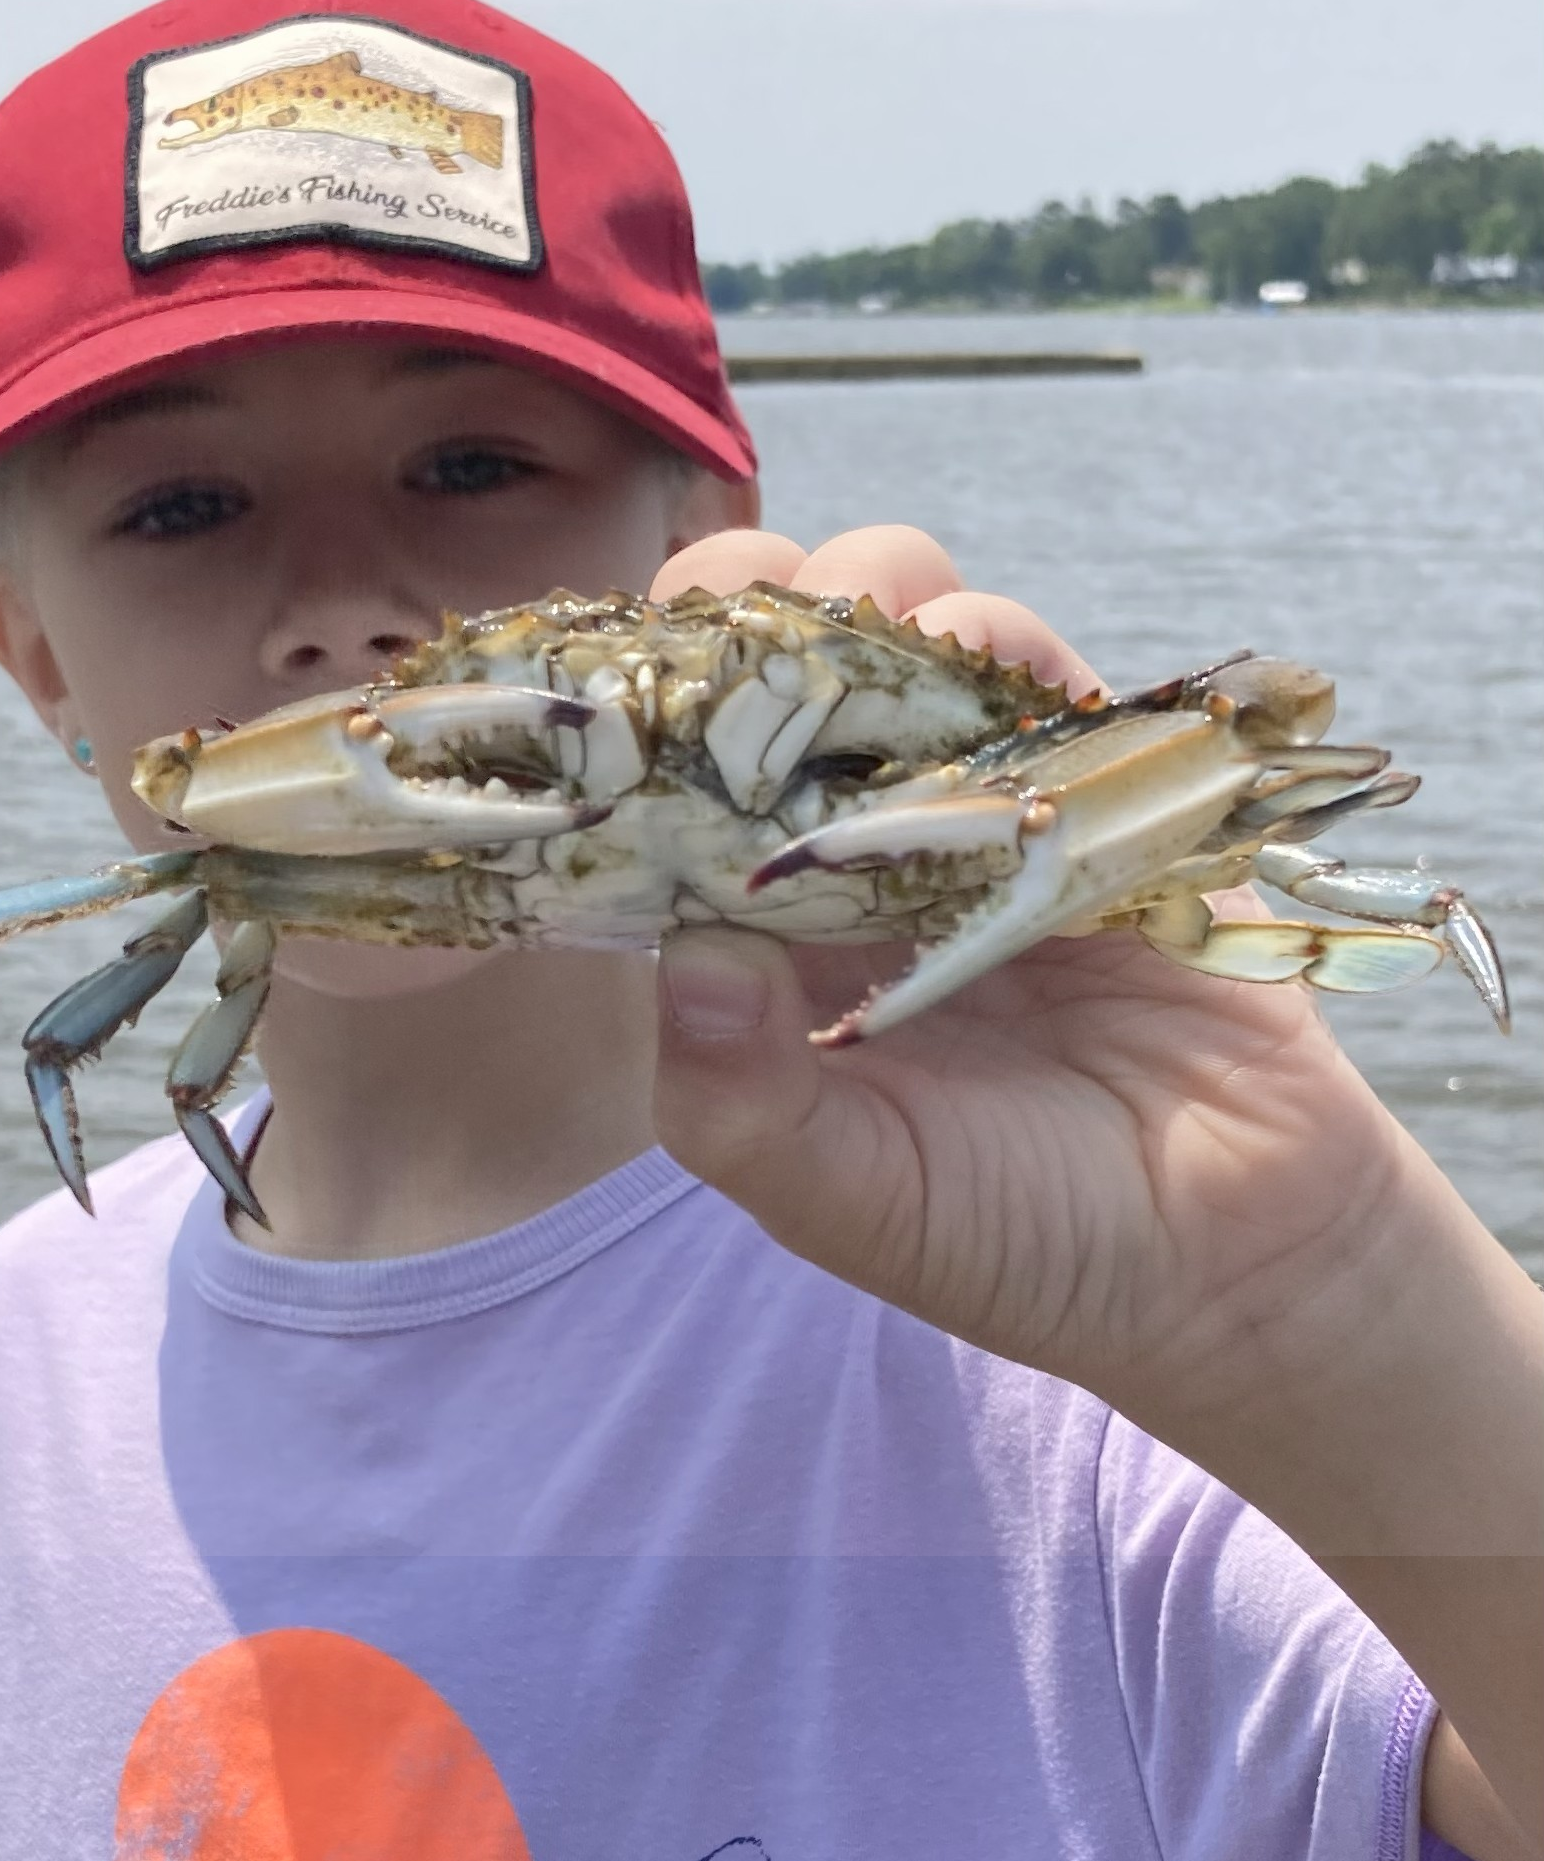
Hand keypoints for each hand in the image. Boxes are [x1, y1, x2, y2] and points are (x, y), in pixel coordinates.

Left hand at [648, 526, 1543, 1860]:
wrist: (1239, 1253)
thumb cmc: (1018, 1238)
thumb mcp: (850, 1196)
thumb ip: (742, 1101)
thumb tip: (683, 957)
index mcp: (763, 945)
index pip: (666, 798)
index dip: (635, 723)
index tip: (620, 672)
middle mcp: (850, 861)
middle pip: (770, 686)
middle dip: (744, 620)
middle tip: (742, 608)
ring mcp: (971, 814)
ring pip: (897, 646)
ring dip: (866, 607)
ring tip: (860, 632)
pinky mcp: (1091, 789)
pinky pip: (1033, 676)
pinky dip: (995, 647)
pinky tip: (967, 656)